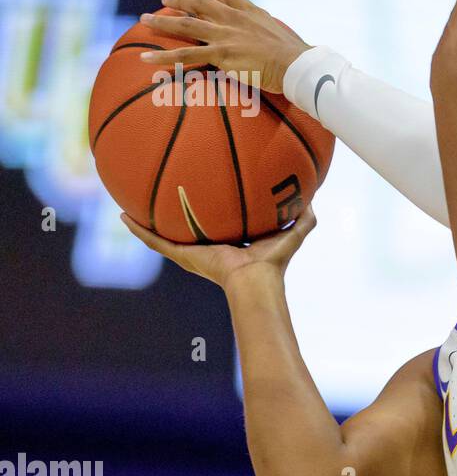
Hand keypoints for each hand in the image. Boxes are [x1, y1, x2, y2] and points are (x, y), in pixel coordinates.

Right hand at [119, 205, 316, 288]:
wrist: (256, 282)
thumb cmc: (275, 263)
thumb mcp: (293, 233)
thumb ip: (304, 215)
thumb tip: (314, 196)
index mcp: (229, 242)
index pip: (215, 224)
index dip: (207, 211)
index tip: (200, 194)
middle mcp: (207, 247)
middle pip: (184, 228)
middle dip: (173, 213)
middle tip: (159, 193)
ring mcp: (191, 253)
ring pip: (162, 235)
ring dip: (146, 222)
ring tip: (129, 204)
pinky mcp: (182, 256)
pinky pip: (155, 242)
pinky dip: (138, 230)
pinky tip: (123, 216)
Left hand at [137, 0, 309, 93]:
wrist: (297, 64)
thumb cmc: (296, 56)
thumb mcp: (285, 34)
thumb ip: (271, 28)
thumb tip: (262, 28)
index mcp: (250, 15)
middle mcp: (233, 20)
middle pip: (201, 6)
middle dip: (181, 2)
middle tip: (164, 2)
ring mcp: (224, 36)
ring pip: (186, 25)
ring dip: (163, 22)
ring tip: (143, 21)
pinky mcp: (220, 53)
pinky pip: (185, 54)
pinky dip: (164, 56)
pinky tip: (146, 60)